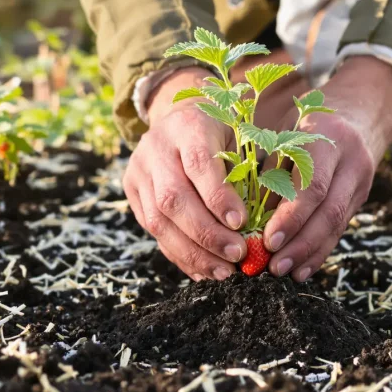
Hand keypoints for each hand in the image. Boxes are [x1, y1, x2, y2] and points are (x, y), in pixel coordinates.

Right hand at [124, 67, 247, 280]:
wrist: (178, 119)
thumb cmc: (220, 133)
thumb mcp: (237, 137)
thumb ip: (245, 174)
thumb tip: (259, 226)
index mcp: (187, 126)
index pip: (198, 164)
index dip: (218, 197)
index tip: (241, 224)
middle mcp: (155, 148)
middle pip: (174, 198)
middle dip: (206, 233)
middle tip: (237, 255)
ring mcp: (138, 171)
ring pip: (158, 221)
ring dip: (193, 252)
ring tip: (223, 272)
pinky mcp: (131, 192)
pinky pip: (153, 232)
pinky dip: (180, 255)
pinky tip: (204, 270)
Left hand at [261, 56, 391, 280]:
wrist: (361, 110)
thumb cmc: (308, 124)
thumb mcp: (285, 134)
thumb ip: (269, 170)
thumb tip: (246, 217)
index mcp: (327, 139)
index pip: (312, 186)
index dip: (291, 218)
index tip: (268, 241)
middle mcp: (351, 162)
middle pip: (329, 212)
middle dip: (300, 244)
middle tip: (274, 267)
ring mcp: (361, 181)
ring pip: (338, 225)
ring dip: (310, 253)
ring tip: (285, 273)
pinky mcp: (361, 197)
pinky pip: (340, 228)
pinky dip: (320, 250)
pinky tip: (302, 269)